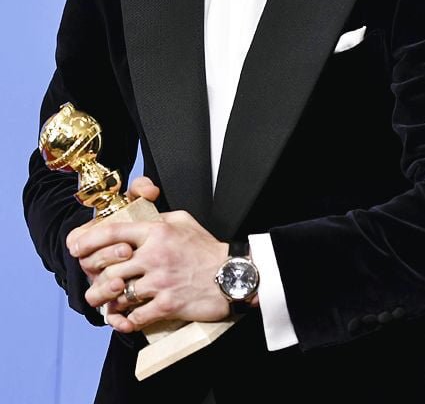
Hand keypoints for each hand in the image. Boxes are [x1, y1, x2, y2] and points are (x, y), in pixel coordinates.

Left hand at [66, 179, 229, 332]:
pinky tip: (124, 320)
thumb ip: (159, 218)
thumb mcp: (183, 222)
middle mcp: (154, 255)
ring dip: (108, 302)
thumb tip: (140, 218)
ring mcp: (159, 281)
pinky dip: (126, 320)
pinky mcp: (167, 304)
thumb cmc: (208, 249)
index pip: (114, 232)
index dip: (90, 240)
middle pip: (109, 267)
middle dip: (96, 277)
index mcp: (156, 232)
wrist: (233, 275)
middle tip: (93, 283)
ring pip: (118, 294)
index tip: (77, 248)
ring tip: (105, 305)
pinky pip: (135, 316)